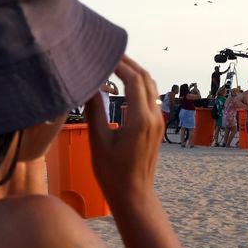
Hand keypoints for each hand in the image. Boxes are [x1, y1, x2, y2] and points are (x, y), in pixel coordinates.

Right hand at [83, 55, 163, 206]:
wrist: (134, 194)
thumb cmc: (112, 172)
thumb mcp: (98, 141)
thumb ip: (94, 112)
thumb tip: (89, 87)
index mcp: (140, 118)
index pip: (134, 79)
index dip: (120, 64)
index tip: (103, 55)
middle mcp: (154, 116)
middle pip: (146, 78)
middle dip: (129, 63)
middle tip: (108, 53)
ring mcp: (158, 121)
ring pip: (151, 87)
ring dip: (135, 73)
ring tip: (114, 64)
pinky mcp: (156, 126)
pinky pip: (150, 98)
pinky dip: (138, 85)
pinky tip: (123, 85)